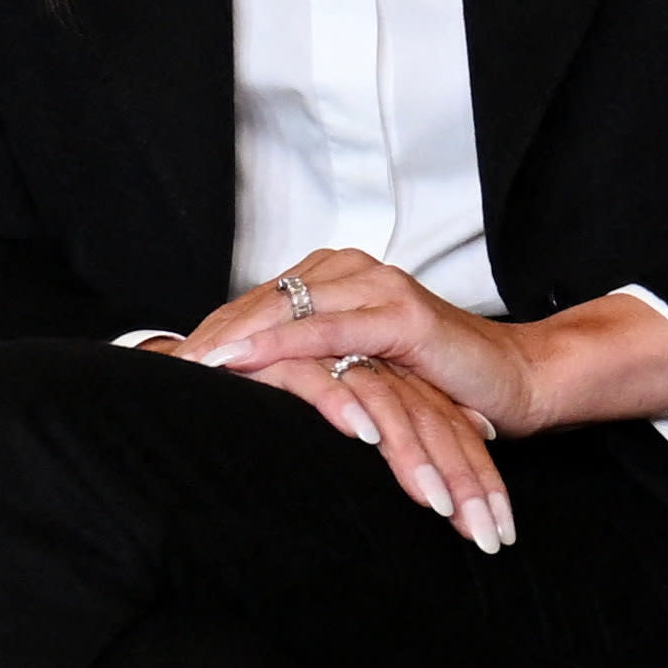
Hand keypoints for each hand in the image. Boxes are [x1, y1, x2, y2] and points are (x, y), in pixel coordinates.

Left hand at [169, 250, 667, 547]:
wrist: (513, 383)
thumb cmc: (437, 386)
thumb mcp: (360, 374)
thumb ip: (311, 370)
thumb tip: (247, 394)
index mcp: (336, 281)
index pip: (256, 304)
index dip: (210, 335)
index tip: (157, 364)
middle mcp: (353, 272)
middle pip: (260, 301)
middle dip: (208, 337)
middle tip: (154, 364)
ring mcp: (378, 288)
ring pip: (286, 309)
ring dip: (232, 338)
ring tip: (187, 366)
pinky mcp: (402, 315)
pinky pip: (328, 329)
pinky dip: (280, 345)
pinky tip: (243, 361)